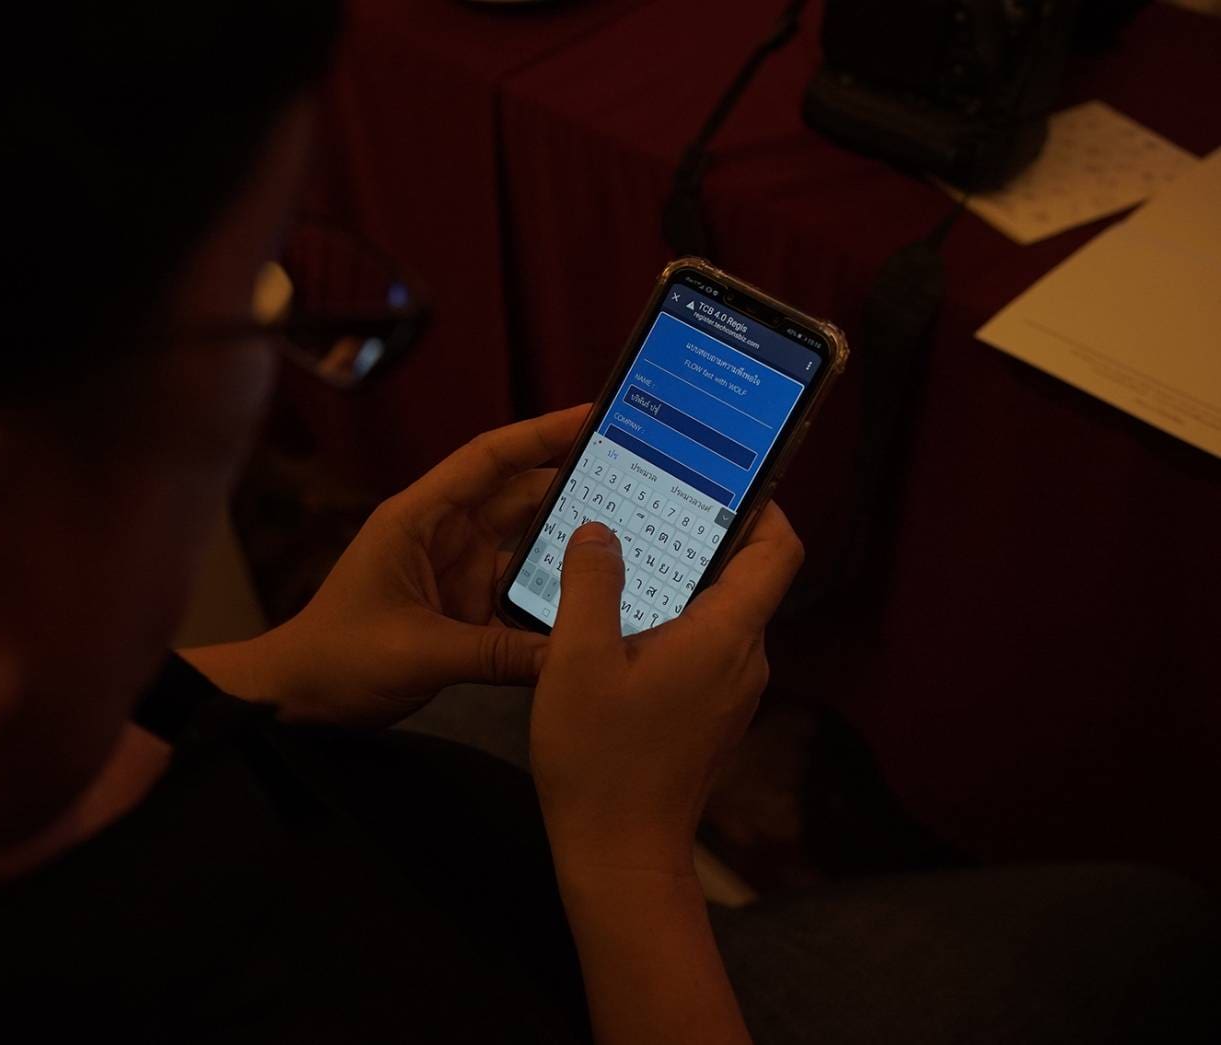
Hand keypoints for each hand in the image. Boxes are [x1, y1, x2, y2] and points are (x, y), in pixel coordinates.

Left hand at [186, 405, 591, 726]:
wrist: (298, 700)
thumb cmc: (337, 658)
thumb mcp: (418, 653)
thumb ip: (495, 655)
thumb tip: (568, 655)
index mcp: (420, 518)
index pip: (489, 459)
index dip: (541, 432)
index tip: (592, 414)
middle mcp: (443, 535)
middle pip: (520, 496)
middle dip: (573, 485)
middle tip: (638, 477)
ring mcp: (456, 573)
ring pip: (525, 547)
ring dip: (567, 546)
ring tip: (631, 539)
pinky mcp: (464, 612)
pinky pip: (518, 596)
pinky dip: (551, 599)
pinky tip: (592, 602)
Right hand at [531, 503, 802, 875]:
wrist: (619, 854)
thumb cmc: (600, 758)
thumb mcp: (577, 659)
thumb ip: (591, 583)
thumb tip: (600, 530)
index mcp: (727, 635)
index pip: (778, 550)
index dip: (762, 503)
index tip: (720, 475)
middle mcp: (745, 659)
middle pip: (747, 576)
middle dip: (702, 534)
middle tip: (647, 502)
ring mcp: (731, 692)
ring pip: (719, 614)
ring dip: (679, 581)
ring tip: (621, 557)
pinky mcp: (710, 715)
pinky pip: (702, 648)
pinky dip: (670, 622)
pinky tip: (616, 625)